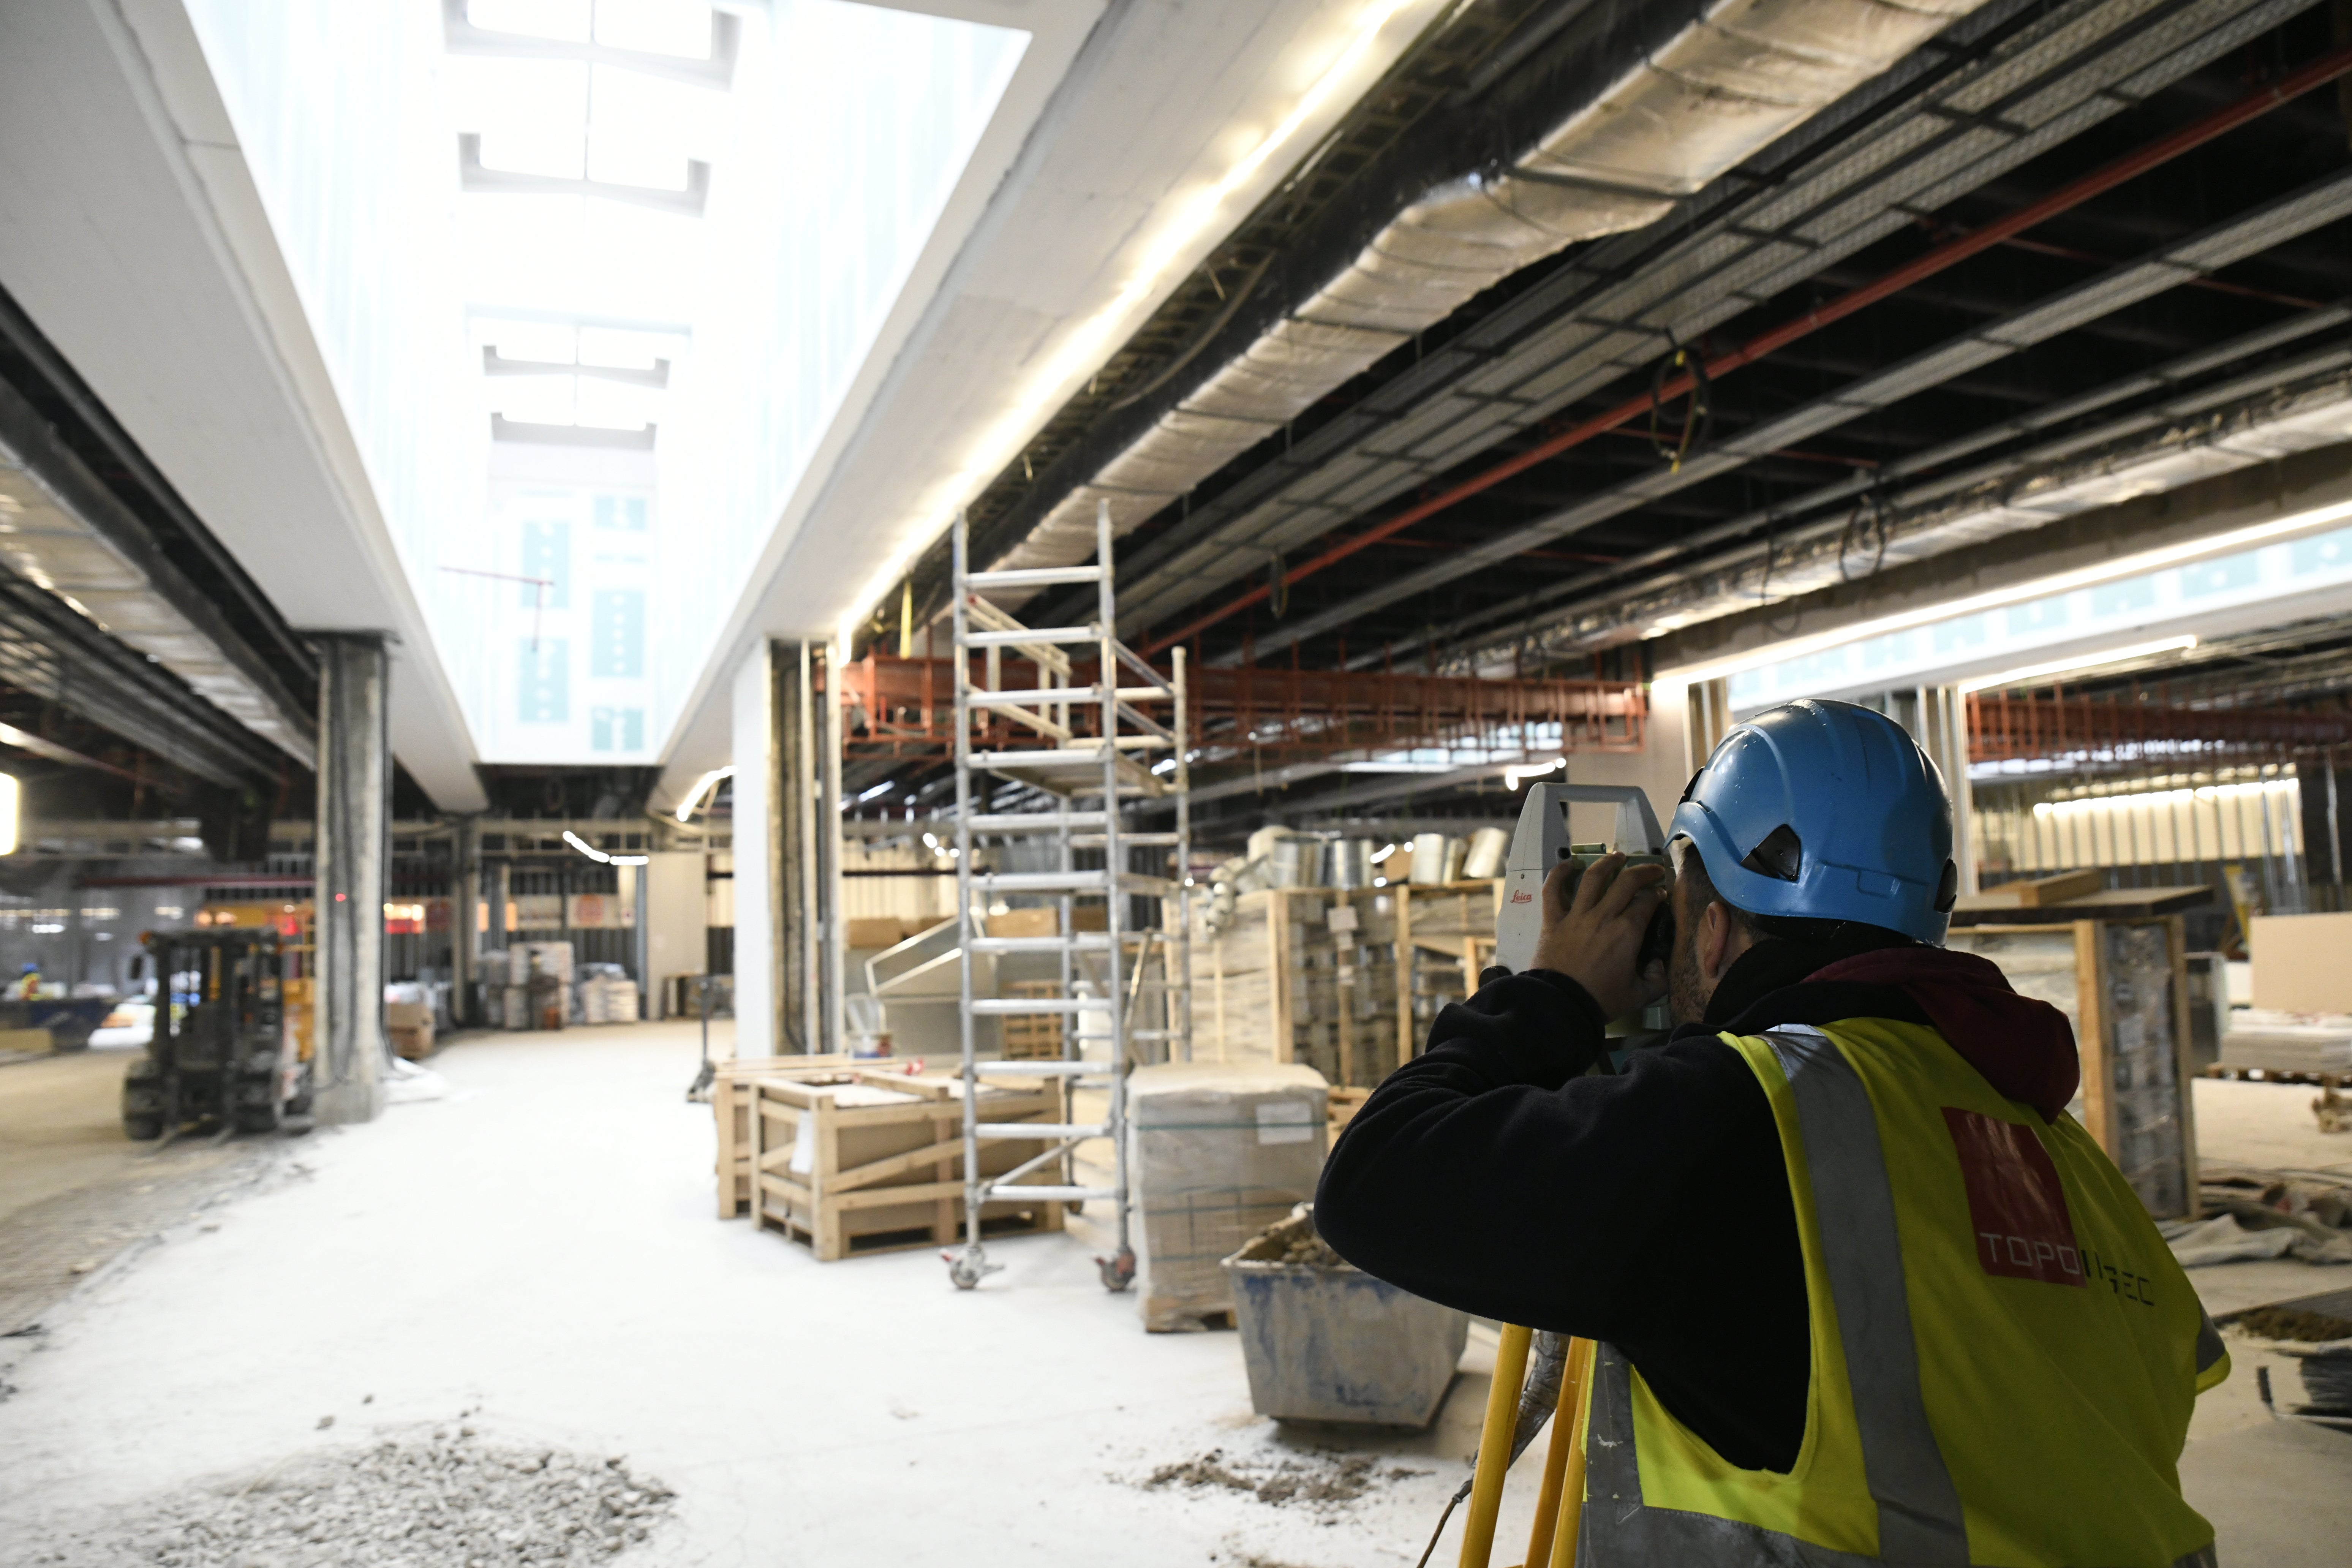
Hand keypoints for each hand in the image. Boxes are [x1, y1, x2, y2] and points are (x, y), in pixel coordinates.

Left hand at [1530, 852, 1668, 1019]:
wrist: (1560, 1005)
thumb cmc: (1601, 1000)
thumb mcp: (1639, 995)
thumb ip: (1657, 979)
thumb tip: (1659, 963)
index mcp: (1627, 932)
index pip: (1647, 901)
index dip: (1657, 894)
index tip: (1661, 894)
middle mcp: (1603, 916)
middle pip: (1626, 882)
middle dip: (1644, 872)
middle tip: (1652, 870)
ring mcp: (1576, 915)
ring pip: (1593, 878)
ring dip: (1608, 863)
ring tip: (1618, 856)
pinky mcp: (1553, 920)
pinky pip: (1553, 891)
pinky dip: (1559, 874)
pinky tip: (1568, 864)